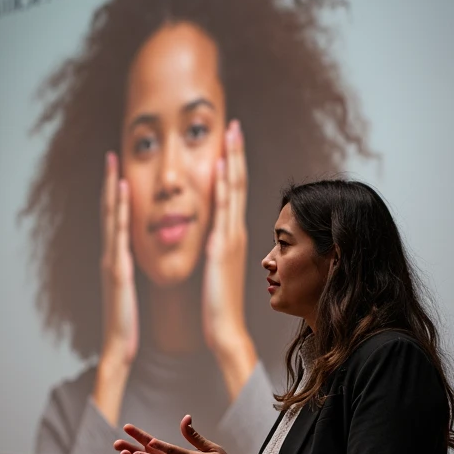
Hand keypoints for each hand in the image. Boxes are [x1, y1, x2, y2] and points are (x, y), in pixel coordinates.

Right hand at [92, 153, 138, 424]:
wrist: (118, 346)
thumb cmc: (127, 320)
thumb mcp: (130, 288)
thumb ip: (129, 269)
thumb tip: (132, 257)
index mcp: (117, 258)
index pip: (117, 220)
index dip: (116, 195)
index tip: (120, 169)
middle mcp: (111, 255)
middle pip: (108, 212)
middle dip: (109, 183)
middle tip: (111, 154)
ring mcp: (111, 261)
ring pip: (110, 218)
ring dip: (111, 190)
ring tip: (114, 164)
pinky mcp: (116, 271)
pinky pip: (118, 235)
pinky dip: (118, 213)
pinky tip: (121, 195)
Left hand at [202, 121, 257, 400]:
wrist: (225, 328)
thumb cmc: (220, 304)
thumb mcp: (218, 269)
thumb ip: (218, 251)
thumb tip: (216, 239)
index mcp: (231, 236)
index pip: (232, 193)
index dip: (232, 165)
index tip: (230, 140)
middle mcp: (235, 233)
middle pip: (236, 184)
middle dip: (235, 153)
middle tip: (233, 124)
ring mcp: (230, 239)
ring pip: (232, 192)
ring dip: (231, 161)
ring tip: (230, 134)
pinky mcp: (221, 249)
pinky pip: (223, 212)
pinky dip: (222, 189)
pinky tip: (219, 170)